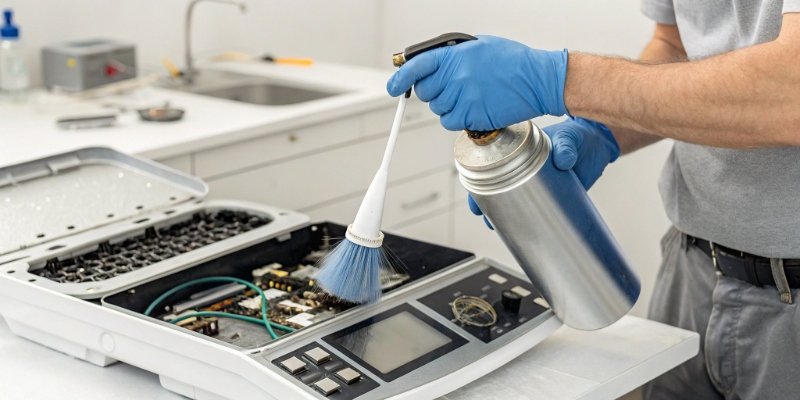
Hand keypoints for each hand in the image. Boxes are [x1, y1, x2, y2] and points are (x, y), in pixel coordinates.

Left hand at [387, 35, 568, 130]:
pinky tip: (474, 108)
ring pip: (437, 108)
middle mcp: (456, 77)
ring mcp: (464, 98)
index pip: (417, 67)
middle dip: (433, 91)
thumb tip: (429, 65)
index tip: (392, 87)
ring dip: (448, 105)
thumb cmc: (512, 61)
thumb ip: (451, 55)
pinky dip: (457, 118)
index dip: (400, 78)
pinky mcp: (473, 116)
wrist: (538, 80)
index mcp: (456, 56)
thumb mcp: (479, 46)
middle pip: (425, 92)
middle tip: (451, 87)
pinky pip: (449, 122)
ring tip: (471, 95)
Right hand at [467, 117, 618, 227]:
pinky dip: (526, 220)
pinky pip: (534, 208)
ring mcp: (537, 183)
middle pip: (497, 187)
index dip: (480, 182)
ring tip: (498, 228)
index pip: (492, 166)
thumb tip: (563, 160)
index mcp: (520, 149)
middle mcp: (523, 167)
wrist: (600, 144)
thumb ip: (566, 147)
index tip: (475, 196)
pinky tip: (522, 232)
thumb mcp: (569, 137)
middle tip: (486, 217)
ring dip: (504, 215)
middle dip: (487, 203)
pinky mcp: (551, 195)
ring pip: (513, 200)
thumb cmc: (579, 135)